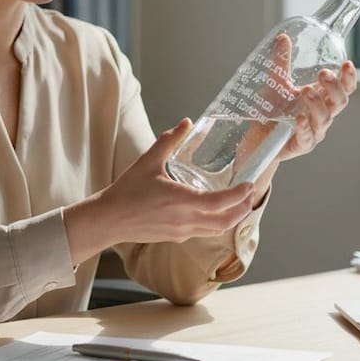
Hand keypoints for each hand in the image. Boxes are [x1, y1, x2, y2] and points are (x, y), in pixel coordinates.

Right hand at [63, 119, 255, 262]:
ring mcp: (181, 232)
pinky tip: (214, 211)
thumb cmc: (127, 192)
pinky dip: (215, 223)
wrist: (108, 220)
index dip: (239, 195)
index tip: (250, 184)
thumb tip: (186, 122)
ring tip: (239, 204)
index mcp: (181, 201)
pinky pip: (203, 232)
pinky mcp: (176, 238)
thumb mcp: (148, 161)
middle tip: (251, 194)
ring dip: (232, 218)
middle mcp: (185, 220)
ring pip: (216, 230)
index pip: (220, 202)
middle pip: (226, 221)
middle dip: (243, 209)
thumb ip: (169, 140)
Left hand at [271, 34, 356, 162]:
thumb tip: (283, 37)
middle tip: (324, 74)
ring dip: (318, 104)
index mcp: (322, 98)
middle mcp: (322, 114)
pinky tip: (299, 118)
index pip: (344, 88)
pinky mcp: (302, 145)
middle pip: (340, 102)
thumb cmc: (273, 111)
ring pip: (324, 119)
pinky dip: (304, 127)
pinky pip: (307, 137)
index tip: (347, 63)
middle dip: (335, 87)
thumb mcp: (277, 83)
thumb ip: (281, 62)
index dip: (349, 78)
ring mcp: (314, 131)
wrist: (258, 138)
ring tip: (306, 91)